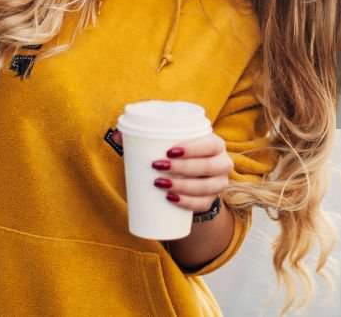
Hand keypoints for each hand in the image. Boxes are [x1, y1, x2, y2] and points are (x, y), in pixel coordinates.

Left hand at [115, 130, 232, 212]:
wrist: (190, 178)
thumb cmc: (177, 156)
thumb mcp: (166, 144)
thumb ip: (143, 137)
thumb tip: (117, 134)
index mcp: (215, 144)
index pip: (210, 144)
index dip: (193, 148)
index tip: (169, 151)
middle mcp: (223, 163)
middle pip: (209, 166)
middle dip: (183, 167)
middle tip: (157, 167)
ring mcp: (219, 184)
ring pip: (206, 187)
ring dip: (183, 186)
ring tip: (159, 183)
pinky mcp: (211, 201)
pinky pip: (202, 204)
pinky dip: (187, 202)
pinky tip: (171, 199)